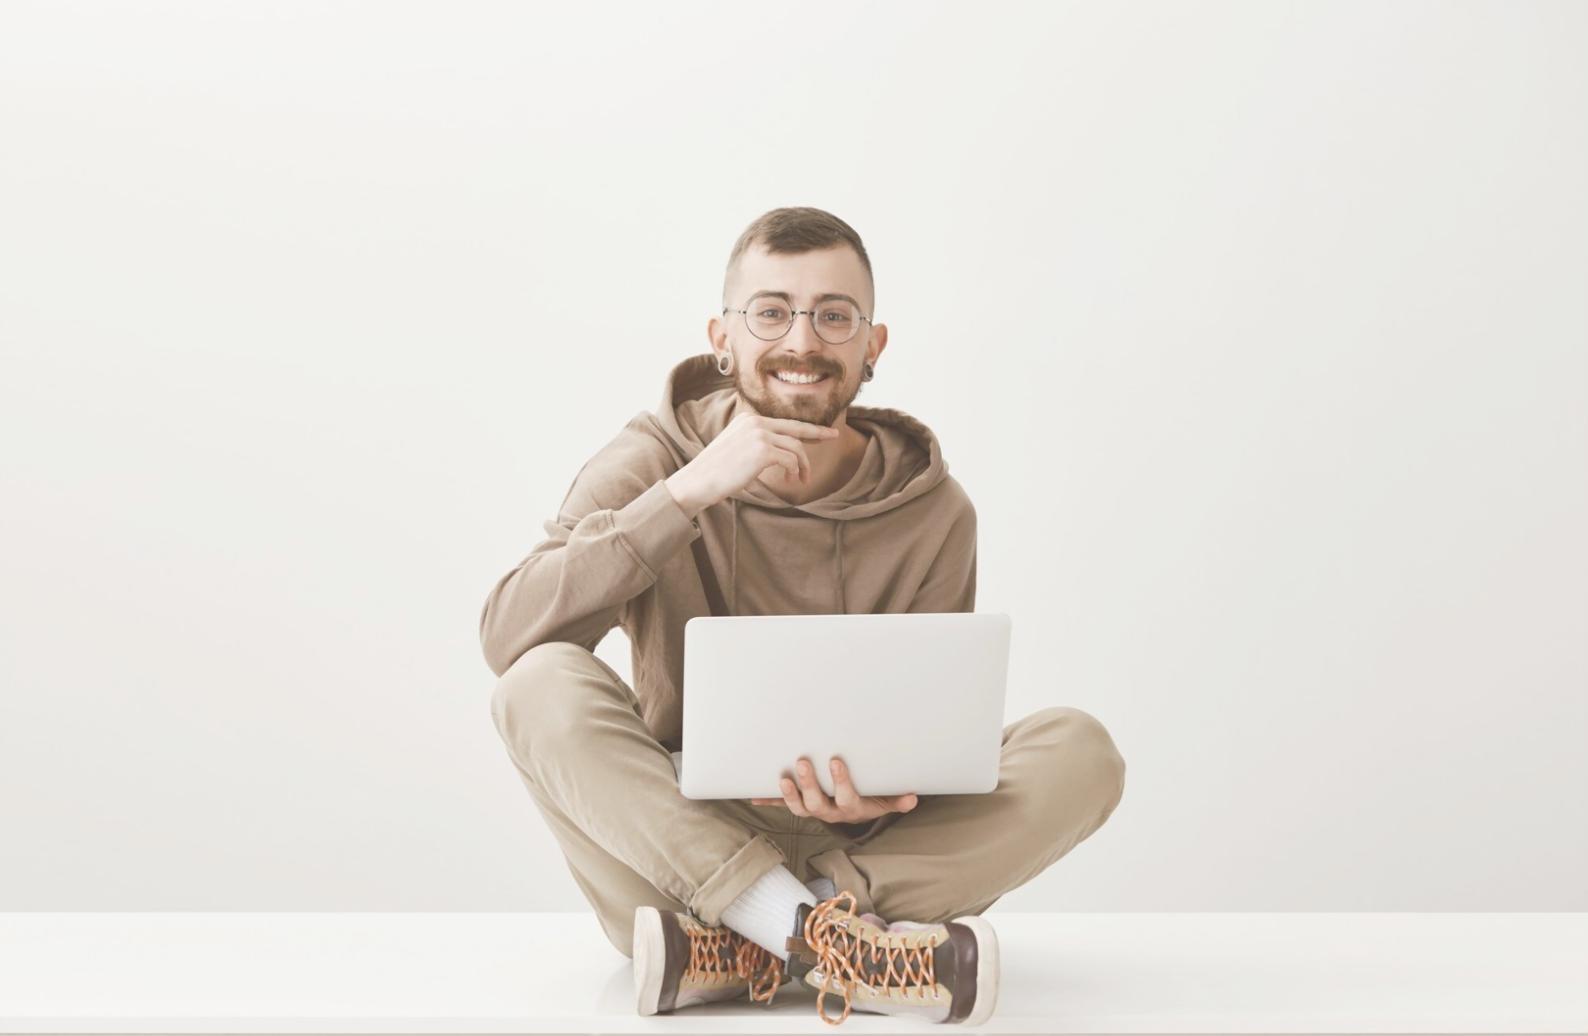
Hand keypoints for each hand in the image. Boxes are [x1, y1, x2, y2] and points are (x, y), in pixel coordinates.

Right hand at [665, 412, 838, 515]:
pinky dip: (795, 471)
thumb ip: (756, 443)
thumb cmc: (716, 471)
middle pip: (796, 428)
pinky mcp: (763, 451)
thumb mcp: (736, 448)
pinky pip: (790, 460)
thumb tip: (781, 453)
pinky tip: (791, 479)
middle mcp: (755, 422)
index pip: (784, 423)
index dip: (806, 428)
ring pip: (795, 447)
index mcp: (749, 419)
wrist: (698, 481)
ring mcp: (759, 434)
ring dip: (803, 465)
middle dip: (817, 433)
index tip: (822, 432)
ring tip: (801, 479)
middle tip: (833, 437)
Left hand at [750, 756, 918, 823]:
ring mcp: (814, 810)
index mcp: (851, 808)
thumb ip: (898, 800)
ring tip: (782, 778)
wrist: (856, 813)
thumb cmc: (872, 799)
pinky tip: (754, 797)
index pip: (845, 796)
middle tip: (803, 762)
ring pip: (799, 808)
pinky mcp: (801, 806)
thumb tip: (913, 797)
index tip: (836, 761)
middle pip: (816, 804)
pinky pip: (783, 806)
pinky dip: (769, 802)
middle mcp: (830, 812)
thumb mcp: (886, 801)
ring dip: (788, 794)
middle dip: (808, 784)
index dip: (841, 781)